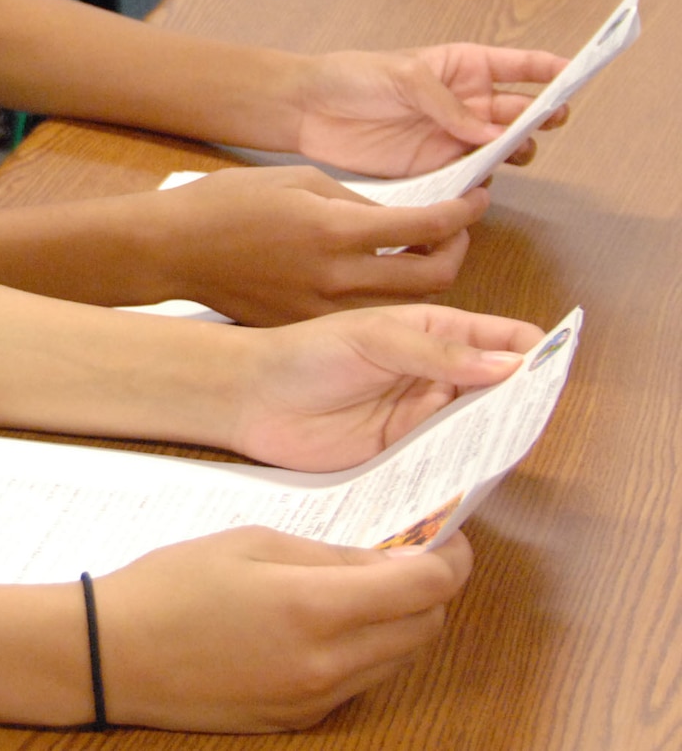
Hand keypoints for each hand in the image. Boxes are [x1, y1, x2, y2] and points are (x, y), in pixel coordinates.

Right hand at [97, 527, 471, 730]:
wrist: (114, 655)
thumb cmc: (171, 588)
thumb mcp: (247, 544)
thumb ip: (327, 555)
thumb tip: (385, 561)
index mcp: (314, 609)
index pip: (424, 588)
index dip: (450, 559)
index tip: (448, 538)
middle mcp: (328, 665)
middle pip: (425, 628)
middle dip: (429, 590)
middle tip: (405, 556)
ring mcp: (317, 699)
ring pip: (399, 659)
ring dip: (400, 622)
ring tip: (362, 588)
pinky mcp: (301, 719)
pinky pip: (361, 681)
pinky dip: (364, 650)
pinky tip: (324, 625)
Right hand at [153, 168, 483, 325]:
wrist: (173, 249)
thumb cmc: (226, 204)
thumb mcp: (296, 180)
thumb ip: (355, 201)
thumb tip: (395, 220)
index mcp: (335, 229)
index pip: (426, 226)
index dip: (461, 215)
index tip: (474, 203)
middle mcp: (336, 275)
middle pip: (432, 278)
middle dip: (456, 252)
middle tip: (453, 235)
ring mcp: (321, 308)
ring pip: (404, 304)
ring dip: (423, 279)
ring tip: (417, 255)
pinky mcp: (306, 325)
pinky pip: (364, 317)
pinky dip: (382, 299)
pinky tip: (374, 279)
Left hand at [231, 303, 539, 472]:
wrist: (252, 396)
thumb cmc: (305, 351)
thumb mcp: (372, 338)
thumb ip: (438, 352)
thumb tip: (510, 363)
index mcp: (433, 332)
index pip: (502, 338)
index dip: (534, 351)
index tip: (555, 369)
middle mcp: (435, 375)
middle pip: (501, 389)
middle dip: (524, 400)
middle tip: (539, 415)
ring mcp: (421, 417)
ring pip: (479, 428)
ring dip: (497, 437)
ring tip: (512, 446)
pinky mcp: (404, 456)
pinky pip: (448, 463)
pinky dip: (466, 468)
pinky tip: (478, 474)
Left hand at [292, 44, 569, 177]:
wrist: (308, 110)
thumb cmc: (352, 77)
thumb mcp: (402, 75)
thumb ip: (447, 104)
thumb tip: (490, 133)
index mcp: (464, 67)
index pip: (521, 66)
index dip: (552, 71)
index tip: (578, 74)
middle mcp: (466, 103)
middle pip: (520, 113)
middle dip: (540, 118)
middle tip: (543, 125)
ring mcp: (452, 137)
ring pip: (502, 149)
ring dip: (513, 153)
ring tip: (509, 154)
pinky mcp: (433, 167)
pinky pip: (470, 178)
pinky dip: (480, 183)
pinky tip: (479, 184)